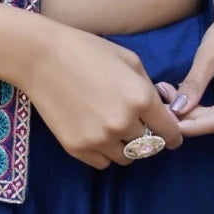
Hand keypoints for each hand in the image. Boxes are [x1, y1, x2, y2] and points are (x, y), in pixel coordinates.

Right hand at [20, 25, 184, 168]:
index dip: (172, 134)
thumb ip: (149, 88)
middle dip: (147, 136)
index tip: (169, 134)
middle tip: (135, 123)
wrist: (40, 57)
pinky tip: (95, 131)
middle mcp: (123, 123)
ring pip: (127, 157)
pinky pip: (103, 163)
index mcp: (141, 99)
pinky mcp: (77, 148)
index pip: (170, 132)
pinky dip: (104, 152)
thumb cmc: (86, 51)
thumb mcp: (129, 60)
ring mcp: (99, 138)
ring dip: (125, 145)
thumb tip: (161, 110)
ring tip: (112, 125)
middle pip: (149, 146)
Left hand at [154, 2, 213, 137]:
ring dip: (196, 115)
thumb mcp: (209, 54)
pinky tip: (186, 103)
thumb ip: (194, 84)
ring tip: (170, 102)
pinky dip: (206, 110)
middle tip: (163, 107)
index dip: (193, 124)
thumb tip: (176, 110)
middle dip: (191, 117)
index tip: (167, 122)